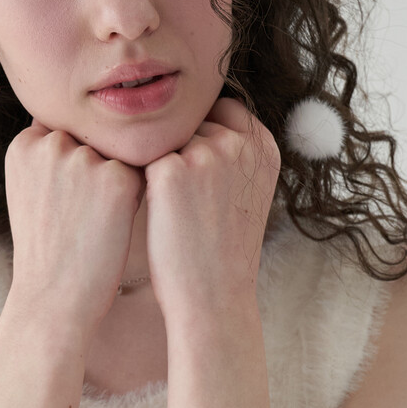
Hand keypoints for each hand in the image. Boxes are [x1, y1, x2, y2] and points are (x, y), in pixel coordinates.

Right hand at [4, 117, 145, 336]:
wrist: (53, 297)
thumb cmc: (45, 249)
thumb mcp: (29, 191)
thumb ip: (48, 155)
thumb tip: (84, 129)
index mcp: (24, 144)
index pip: (64, 132)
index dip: (71, 166)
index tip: (63, 200)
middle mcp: (51, 143)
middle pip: (92, 141)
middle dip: (94, 171)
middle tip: (80, 215)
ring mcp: (84, 159)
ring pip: (117, 155)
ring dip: (116, 182)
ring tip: (94, 222)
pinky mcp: (117, 179)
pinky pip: (141, 174)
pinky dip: (134, 198)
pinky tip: (113, 225)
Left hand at [142, 96, 280, 317]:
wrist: (214, 298)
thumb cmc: (223, 250)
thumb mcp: (248, 191)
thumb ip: (234, 151)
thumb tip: (200, 118)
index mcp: (264, 145)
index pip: (222, 109)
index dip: (203, 137)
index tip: (201, 175)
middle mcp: (239, 142)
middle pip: (191, 122)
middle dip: (182, 152)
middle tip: (190, 203)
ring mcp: (205, 153)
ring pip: (164, 141)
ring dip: (161, 168)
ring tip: (176, 212)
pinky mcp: (169, 170)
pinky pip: (142, 161)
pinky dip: (142, 185)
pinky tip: (157, 214)